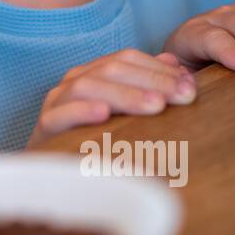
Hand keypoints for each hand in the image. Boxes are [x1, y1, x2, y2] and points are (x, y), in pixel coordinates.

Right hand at [27, 49, 195, 146]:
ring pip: (86, 86)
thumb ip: (147, 87)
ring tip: (156, 105)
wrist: (52, 176)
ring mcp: (56, 103)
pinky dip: (81, 111)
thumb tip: (175, 63)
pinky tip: (104, 115)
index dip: (160, 69)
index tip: (191, 87)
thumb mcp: (126, 114)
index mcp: (94, 74)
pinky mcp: (44, 128)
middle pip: (111, 69)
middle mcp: (74, 82)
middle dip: (151, 80)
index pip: (127, 58)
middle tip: (183, 96)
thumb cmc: (96, 142)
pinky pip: (59, 115)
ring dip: (124, 94)